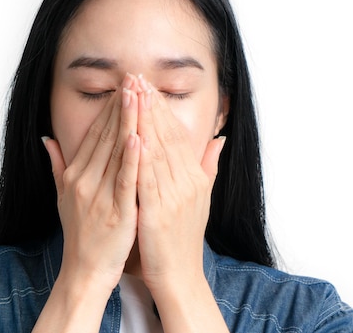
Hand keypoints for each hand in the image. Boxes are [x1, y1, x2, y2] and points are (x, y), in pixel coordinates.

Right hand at [43, 73, 140, 290]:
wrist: (84, 272)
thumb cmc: (79, 235)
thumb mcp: (62, 198)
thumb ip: (56, 166)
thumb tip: (47, 139)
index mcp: (75, 176)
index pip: (94, 135)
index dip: (109, 109)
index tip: (122, 87)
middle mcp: (84, 181)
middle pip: (105, 137)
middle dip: (120, 106)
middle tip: (132, 79)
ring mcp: (99, 196)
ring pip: (116, 153)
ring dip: (128, 122)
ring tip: (137, 95)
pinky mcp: (116, 212)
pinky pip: (124, 180)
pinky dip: (132, 158)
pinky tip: (139, 137)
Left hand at [135, 77, 225, 292]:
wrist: (180, 275)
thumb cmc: (183, 236)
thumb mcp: (200, 198)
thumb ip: (208, 166)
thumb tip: (219, 138)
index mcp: (195, 177)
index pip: (177, 135)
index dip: (162, 109)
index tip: (148, 85)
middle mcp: (188, 183)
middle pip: (168, 137)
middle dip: (151, 106)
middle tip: (137, 78)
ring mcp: (175, 198)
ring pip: (158, 152)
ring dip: (145, 122)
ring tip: (134, 96)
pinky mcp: (159, 213)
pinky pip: (149, 181)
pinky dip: (142, 158)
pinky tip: (134, 137)